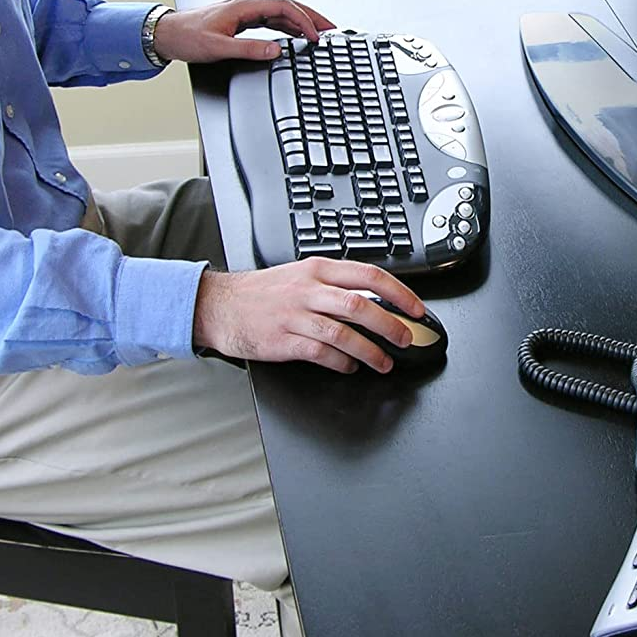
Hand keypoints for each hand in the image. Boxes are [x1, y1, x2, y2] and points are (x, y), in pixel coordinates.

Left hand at [152, 0, 333, 64]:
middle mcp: (247, 6)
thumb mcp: (219, 48)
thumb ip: (249, 49)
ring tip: (320, 33)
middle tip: (332, 30)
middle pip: (288, 6)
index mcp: (244, 6)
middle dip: (312, 17)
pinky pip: (272, 20)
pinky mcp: (242, 21)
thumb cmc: (187, 37)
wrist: (167, 34)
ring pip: (282, 13)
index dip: (304, 20)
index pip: (284, 7)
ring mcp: (245, 12)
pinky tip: (296, 36)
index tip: (317, 36)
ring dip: (302, 21)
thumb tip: (276, 50)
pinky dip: (289, 27)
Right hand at [192, 258, 428, 372]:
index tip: (416, 309)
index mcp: (318, 269)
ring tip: (384, 362)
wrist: (220, 305)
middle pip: (360, 304)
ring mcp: (295, 315)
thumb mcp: (301, 275)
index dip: (399, 293)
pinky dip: (341, 362)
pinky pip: (320, 352)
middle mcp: (309, 289)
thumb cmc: (263, 292)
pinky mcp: (283, 340)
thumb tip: (376, 299)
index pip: (369, 275)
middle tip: (406, 338)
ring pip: (343, 332)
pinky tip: (350, 367)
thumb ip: (335, 284)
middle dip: (390, 325)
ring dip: (370, 350)